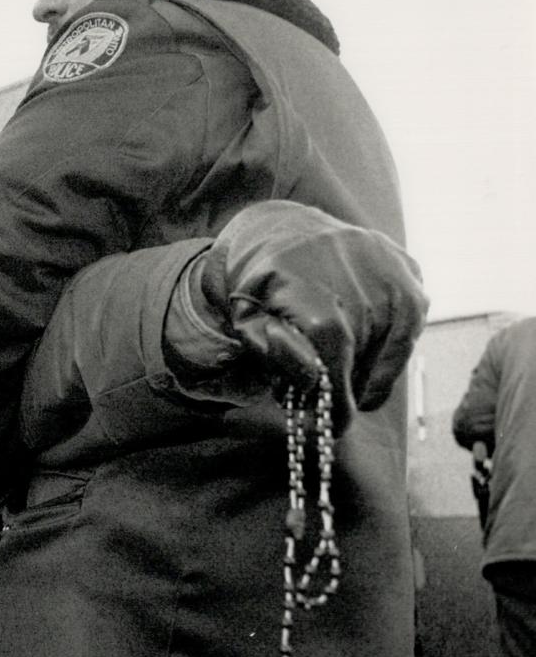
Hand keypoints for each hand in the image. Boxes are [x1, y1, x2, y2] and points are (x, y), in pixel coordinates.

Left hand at [201, 200, 427, 426]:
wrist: (283, 229)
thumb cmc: (260, 284)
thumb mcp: (247, 319)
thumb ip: (273, 353)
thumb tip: (312, 378)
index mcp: (317, 294)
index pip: (336, 364)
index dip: (336, 403)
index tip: (333, 427)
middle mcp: (363, 282)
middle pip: (363, 363)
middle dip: (343, 385)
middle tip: (320, 387)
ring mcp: (393, 274)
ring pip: (392, 351)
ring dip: (367, 367)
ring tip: (336, 356)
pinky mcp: (410, 271)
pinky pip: (408, 329)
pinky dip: (387, 344)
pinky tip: (361, 336)